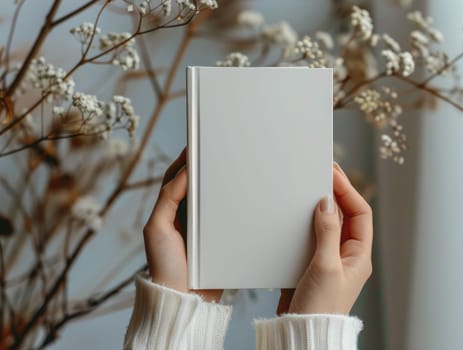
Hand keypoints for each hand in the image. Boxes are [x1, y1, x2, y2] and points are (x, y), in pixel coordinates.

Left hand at [142, 148, 222, 301]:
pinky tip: (242, 197)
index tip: (195, 145)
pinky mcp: (218, 239)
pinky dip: (232, 205)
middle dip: (204, 169)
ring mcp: (202, 229)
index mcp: (168, 212)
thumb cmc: (165, 266)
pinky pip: (227, 217)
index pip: (175, 180)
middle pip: (195, 186)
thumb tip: (182, 173)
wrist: (185, 299)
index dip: (183, 162)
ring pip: (213, 200)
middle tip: (217, 151)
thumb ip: (167, 199)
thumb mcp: (157, 228)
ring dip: (220, 185)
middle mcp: (185, 217)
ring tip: (231, 168)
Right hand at [277, 162, 372, 314]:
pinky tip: (296, 215)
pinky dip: (305, 222)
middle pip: (345, 215)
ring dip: (319, 207)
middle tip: (320, 173)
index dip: (348, 190)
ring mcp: (329, 259)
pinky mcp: (312, 263)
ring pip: (327, 224)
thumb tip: (326, 203)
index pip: (360, 213)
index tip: (333, 173)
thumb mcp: (325, 266)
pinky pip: (312, 236)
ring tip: (308, 189)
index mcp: (358, 256)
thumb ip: (327, 232)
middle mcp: (346, 255)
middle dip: (334, 194)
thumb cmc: (320, 307)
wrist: (302, 331)